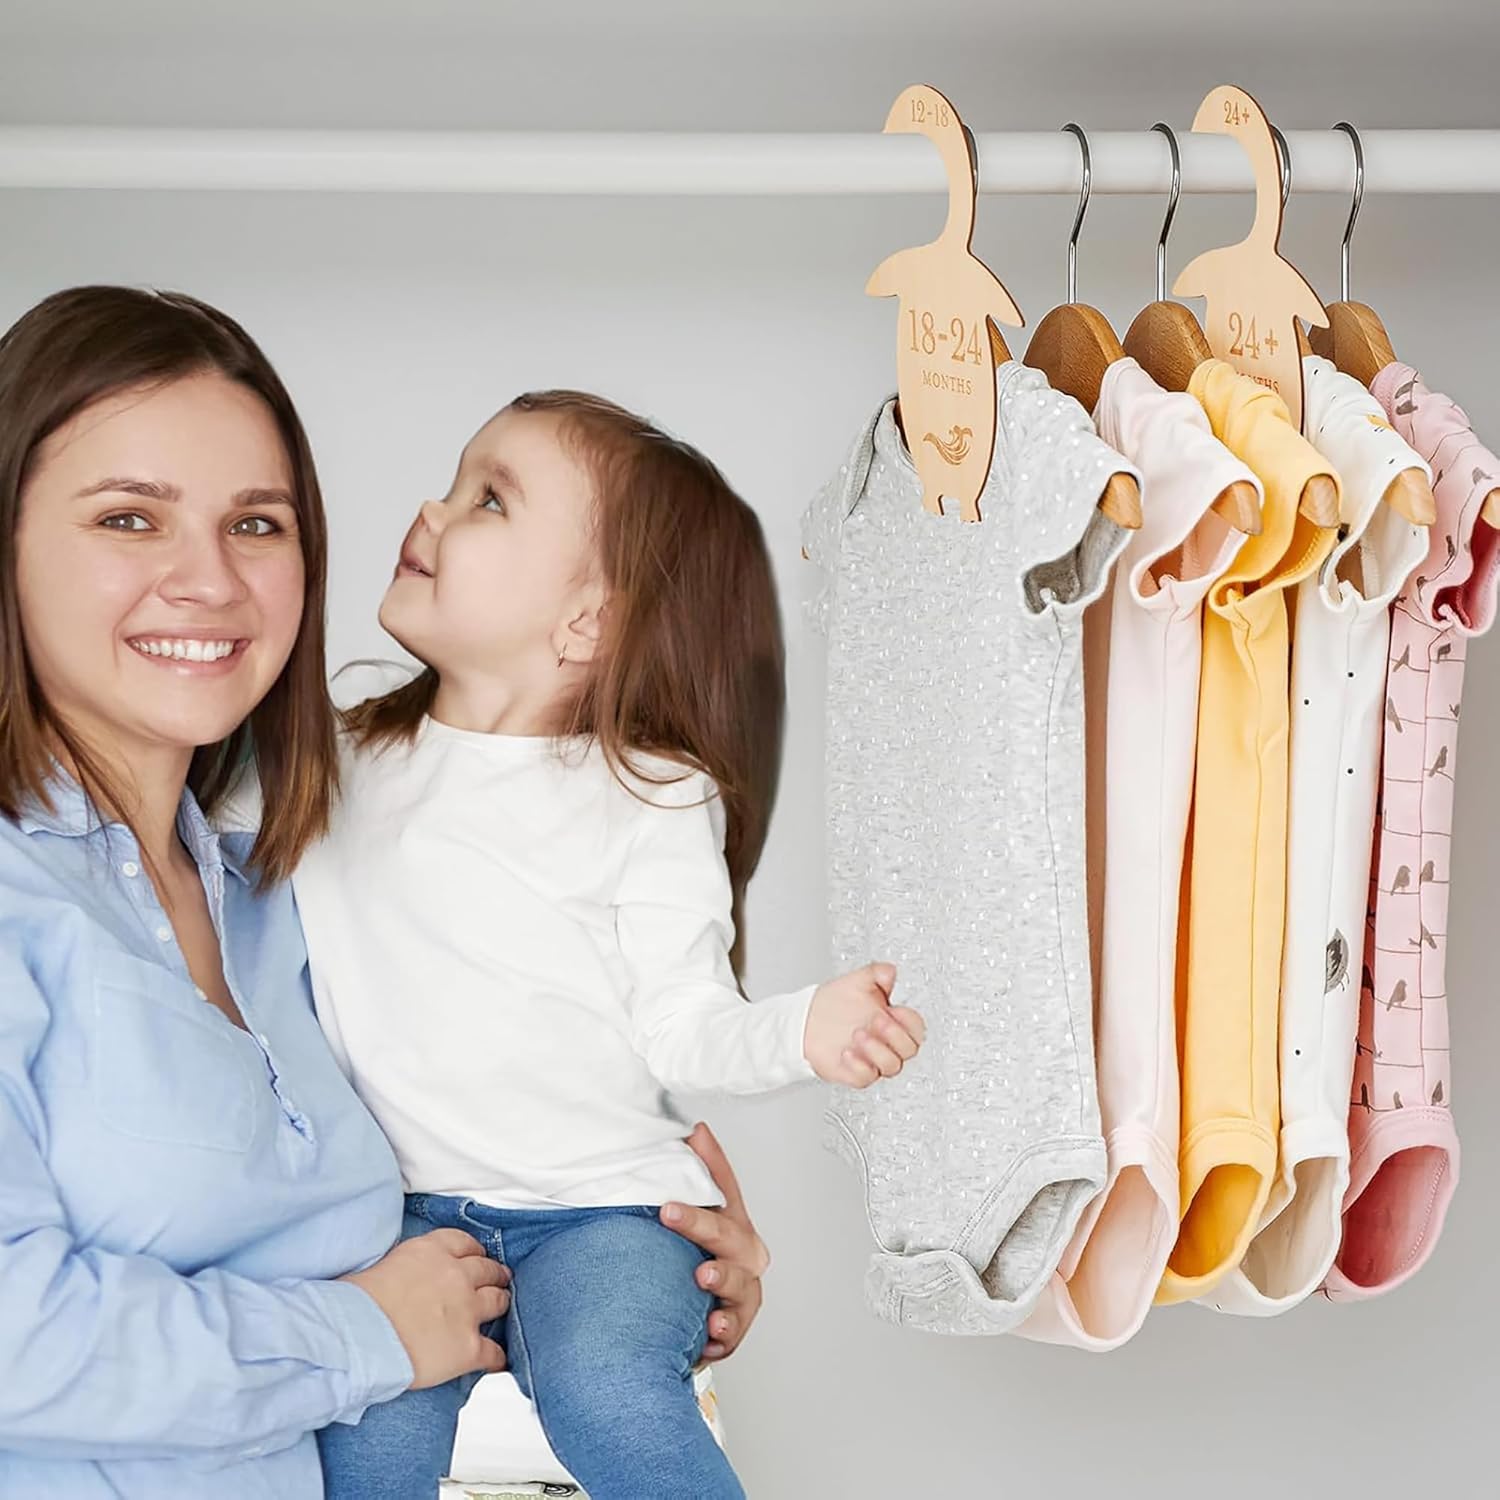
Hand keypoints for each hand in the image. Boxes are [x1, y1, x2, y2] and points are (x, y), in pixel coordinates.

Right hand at [342, 1229, 510, 1389]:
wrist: (357, 1338)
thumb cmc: (355, 1305)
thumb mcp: (380, 1266)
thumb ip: (402, 1267)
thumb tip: (395, 1278)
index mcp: (431, 1251)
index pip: (463, 1243)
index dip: (473, 1252)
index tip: (475, 1257)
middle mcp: (455, 1275)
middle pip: (486, 1269)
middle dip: (493, 1275)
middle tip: (496, 1280)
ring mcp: (466, 1311)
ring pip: (497, 1301)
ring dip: (500, 1304)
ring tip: (501, 1308)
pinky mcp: (468, 1347)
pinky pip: (493, 1351)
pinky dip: (498, 1356)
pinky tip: (498, 1360)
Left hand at [661, 1123, 768, 1361]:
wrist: (689, 1318)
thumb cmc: (690, 1259)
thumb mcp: (677, 1216)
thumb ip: (683, 1172)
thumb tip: (686, 1127)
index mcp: (729, 1219)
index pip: (723, 1182)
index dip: (709, 1160)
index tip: (690, 1138)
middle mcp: (740, 1253)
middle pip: (728, 1233)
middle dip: (699, 1222)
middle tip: (668, 1212)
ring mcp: (740, 1291)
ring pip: (741, 1285)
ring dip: (724, 1280)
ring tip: (703, 1277)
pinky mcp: (731, 1328)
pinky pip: (732, 1333)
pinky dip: (722, 1334)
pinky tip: (708, 1333)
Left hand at [803, 962, 922, 1086]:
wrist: (807, 1019)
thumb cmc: (835, 1002)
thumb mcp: (857, 981)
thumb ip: (877, 974)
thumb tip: (890, 971)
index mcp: (893, 1021)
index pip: (916, 1027)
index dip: (909, 1020)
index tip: (894, 1010)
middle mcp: (886, 1043)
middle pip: (909, 1049)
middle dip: (895, 1034)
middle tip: (877, 1020)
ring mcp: (873, 1059)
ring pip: (892, 1066)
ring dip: (877, 1050)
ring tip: (858, 1034)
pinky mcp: (856, 1073)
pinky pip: (866, 1078)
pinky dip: (859, 1066)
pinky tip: (847, 1052)